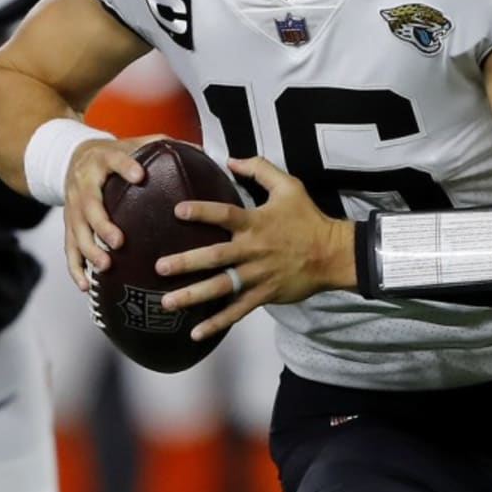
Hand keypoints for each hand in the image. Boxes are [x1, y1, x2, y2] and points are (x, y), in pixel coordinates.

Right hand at [62, 132, 166, 290]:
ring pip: (77, 231)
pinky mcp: (69, 225)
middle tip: (119, 241)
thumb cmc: (113, 155)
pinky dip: (76, 268)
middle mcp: (84, 184)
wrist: (74, 157)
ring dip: (90, 250)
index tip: (139, 176)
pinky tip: (87, 286)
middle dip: (102, 225)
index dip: (125, 167)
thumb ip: (163, 145)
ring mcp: (74, 207)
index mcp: (102, 161)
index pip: (113, 160)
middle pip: (90, 205)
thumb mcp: (134, 143)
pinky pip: (69, 249)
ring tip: (106, 266)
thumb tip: (202, 150)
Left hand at [154, 156, 354, 340]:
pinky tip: (194, 332)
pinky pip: (237, 311)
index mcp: (255, 223)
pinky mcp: (264, 294)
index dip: (202, 212)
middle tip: (159, 267)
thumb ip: (259, 169)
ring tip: (166, 302)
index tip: (177, 211)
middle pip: (215, 257)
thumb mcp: (288, 186)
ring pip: (221, 287)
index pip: (225, 215)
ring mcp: (257, 275)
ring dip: (193, 296)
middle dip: (186, 262)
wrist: (332, 254)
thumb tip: (230, 159)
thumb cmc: (308, 218)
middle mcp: (252, 250)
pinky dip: (216, 323)